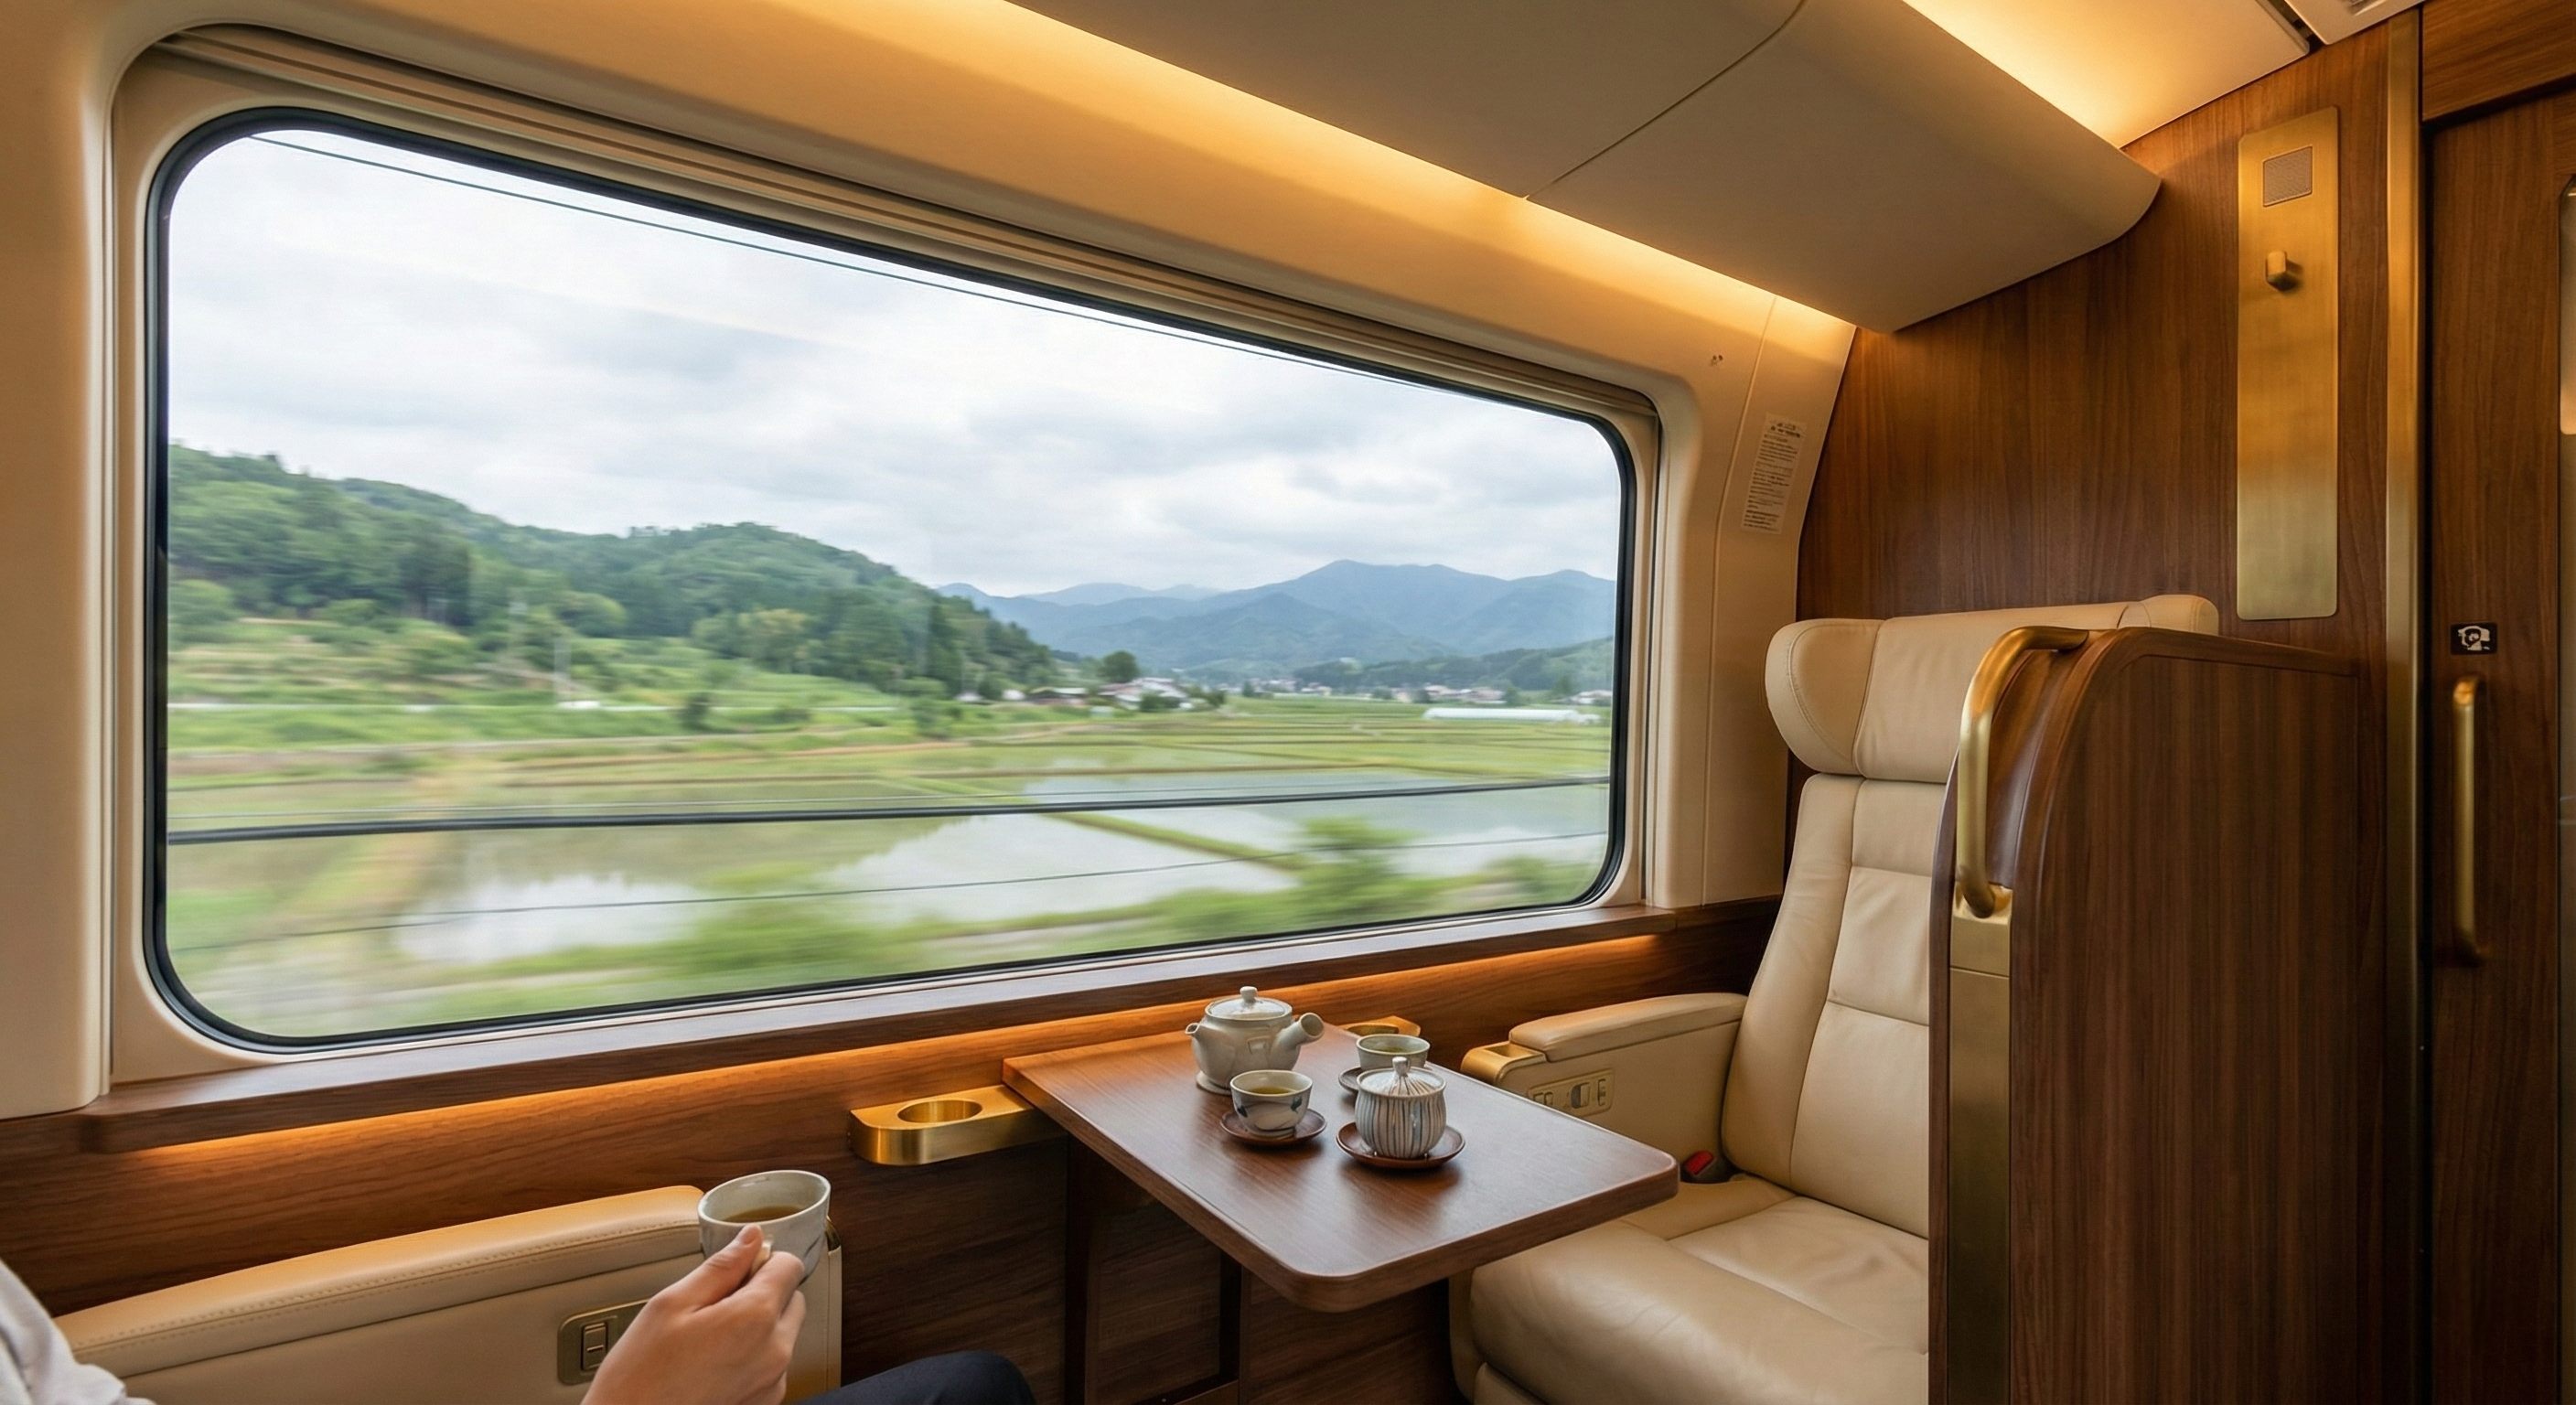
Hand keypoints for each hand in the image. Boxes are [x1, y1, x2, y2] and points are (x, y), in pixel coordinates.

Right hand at [587, 1225, 806, 1404]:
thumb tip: (749, 1239)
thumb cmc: (640, 1377)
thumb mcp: (671, 1305)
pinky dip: (753, 1357)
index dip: (763, 1260)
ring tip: (709, 1339)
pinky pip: (772, 1365)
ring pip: (783, 1334)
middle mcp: (775, 1353)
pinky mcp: (764, 1402)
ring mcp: (772, 1382)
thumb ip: (720, 1267)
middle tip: (717, 1304)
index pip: (790, 1266)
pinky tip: (713, 1363)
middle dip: (764, 1294)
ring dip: (759, 1328)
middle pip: (792, 1301)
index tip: (738, 1269)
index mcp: (754, 1319)